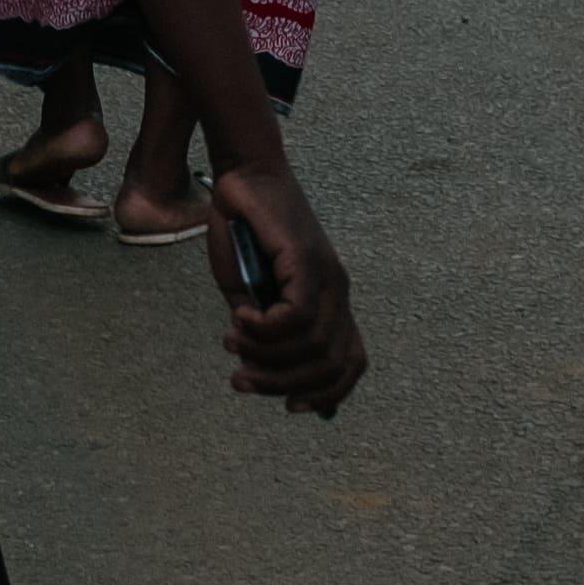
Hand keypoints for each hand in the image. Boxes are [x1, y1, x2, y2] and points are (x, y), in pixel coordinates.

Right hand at [208, 158, 365, 417]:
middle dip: (284, 384)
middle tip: (242, 381)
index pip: (351, 362)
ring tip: (233, 345)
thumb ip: (261, 329)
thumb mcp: (249, 292)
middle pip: (331, 364)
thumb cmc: (244, 231)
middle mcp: (337, 290)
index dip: (328, 394)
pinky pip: (296, 316)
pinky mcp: (308, 260)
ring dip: (267, 357)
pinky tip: (239, 320)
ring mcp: (327, 275)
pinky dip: (264, 329)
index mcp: (330, 301)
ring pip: (313, 344)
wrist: (243, 176)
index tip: (291, 408)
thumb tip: (260, 371)